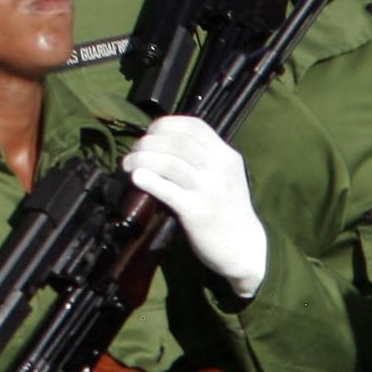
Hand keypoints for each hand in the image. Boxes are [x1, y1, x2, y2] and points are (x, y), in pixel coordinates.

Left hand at [123, 114, 265, 300]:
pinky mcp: (197, 212)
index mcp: (227, 156)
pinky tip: (136, 178)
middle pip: (177, 143)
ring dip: (141, 159)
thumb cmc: (226, 207)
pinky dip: (147, 180)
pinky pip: (167, 190)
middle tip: (133, 152)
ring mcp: (209, 190)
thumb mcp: (222, 175)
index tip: (148, 133)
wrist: (244, 246)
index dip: (165, 125)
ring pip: (169, 163)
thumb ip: (200, 157)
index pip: (194, 126)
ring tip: (127, 164)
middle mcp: (220, 169)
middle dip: (147, 143)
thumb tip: (157, 141)